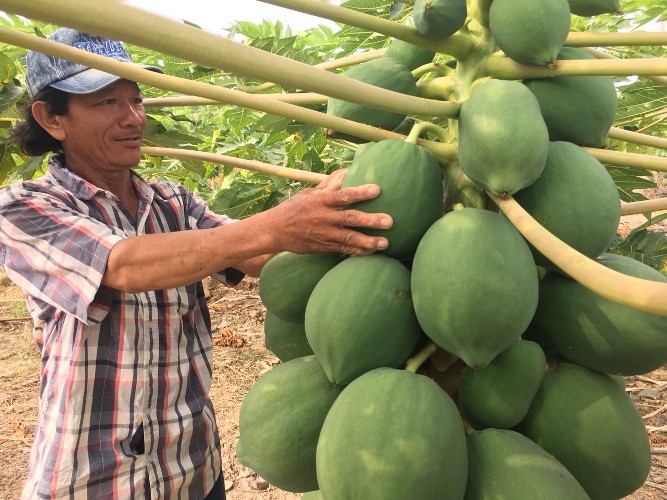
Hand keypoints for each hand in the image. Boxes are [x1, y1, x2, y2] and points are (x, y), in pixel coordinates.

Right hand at [262, 169, 392, 255]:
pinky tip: (371, 252)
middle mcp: (323, 217)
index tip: (377, 190)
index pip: (343, 195)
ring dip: (368, 241)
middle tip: (389, 221)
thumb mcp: (309, 193)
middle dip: (370, 220)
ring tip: (384, 243)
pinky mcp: (323, 247)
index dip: (360, 192)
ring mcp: (324, 234)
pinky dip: (358, 252)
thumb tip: (347, 170)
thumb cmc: (294, 208)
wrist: (274, 231)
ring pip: (349, 238)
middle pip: (350, 218)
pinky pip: (343, 250)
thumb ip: (329, 185)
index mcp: (320, 201)